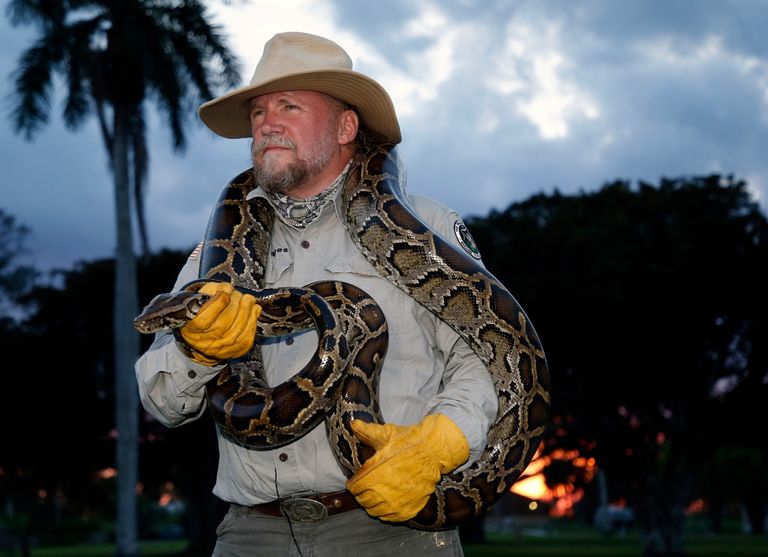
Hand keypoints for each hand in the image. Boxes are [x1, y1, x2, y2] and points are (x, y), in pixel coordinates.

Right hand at [178, 282, 260, 364]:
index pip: (204, 319)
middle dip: (235, 305)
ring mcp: (220, 349)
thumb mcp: (199, 299)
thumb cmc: (202, 312)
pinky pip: (247, 338)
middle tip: (239, 294)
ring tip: (248, 299)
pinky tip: (254, 310)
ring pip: (237, 331)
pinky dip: (253, 321)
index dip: (218, 302)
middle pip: (223, 324)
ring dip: (246, 311)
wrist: (203, 337)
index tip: (226, 291)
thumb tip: (227, 288)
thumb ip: (210, 292)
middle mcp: (204, 342)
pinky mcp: (235, 351)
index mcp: (191, 328)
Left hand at [346, 413, 468, 521]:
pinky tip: (389, 502)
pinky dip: (387, 513)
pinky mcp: (410, 509)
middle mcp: (385, 492)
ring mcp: (398, 503)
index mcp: (375, 474)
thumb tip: (353, 423)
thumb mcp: (386, 434)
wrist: (434, 450)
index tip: (356, 480)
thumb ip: (367, 432)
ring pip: (376, 512)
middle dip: (362, 494)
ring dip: (373, 504)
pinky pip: (392, 518)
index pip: (355, 488)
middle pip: (363, 501)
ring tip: (377, 494)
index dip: (354, 483)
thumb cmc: (408, 441)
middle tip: (367, 486)